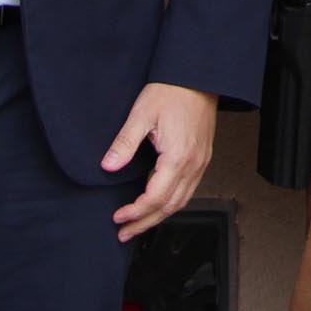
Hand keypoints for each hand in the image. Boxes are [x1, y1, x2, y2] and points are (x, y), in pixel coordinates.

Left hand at [104, 82, 217, 240]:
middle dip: (145, 223)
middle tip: (124, 233)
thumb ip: (124, 143)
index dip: (135, 212)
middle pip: (170, 206)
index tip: (118, 218)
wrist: (198, 77)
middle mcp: (193, 164)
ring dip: (159, 216)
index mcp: (178, 156)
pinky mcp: (202, 158)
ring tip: (138, 225)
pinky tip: (158, 203)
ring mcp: (201, 162)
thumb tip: (108, 166)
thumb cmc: (172, 92)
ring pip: (181, 201)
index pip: (155, 197)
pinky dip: (172, 203)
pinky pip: (188, 190)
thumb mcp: (141, 114)